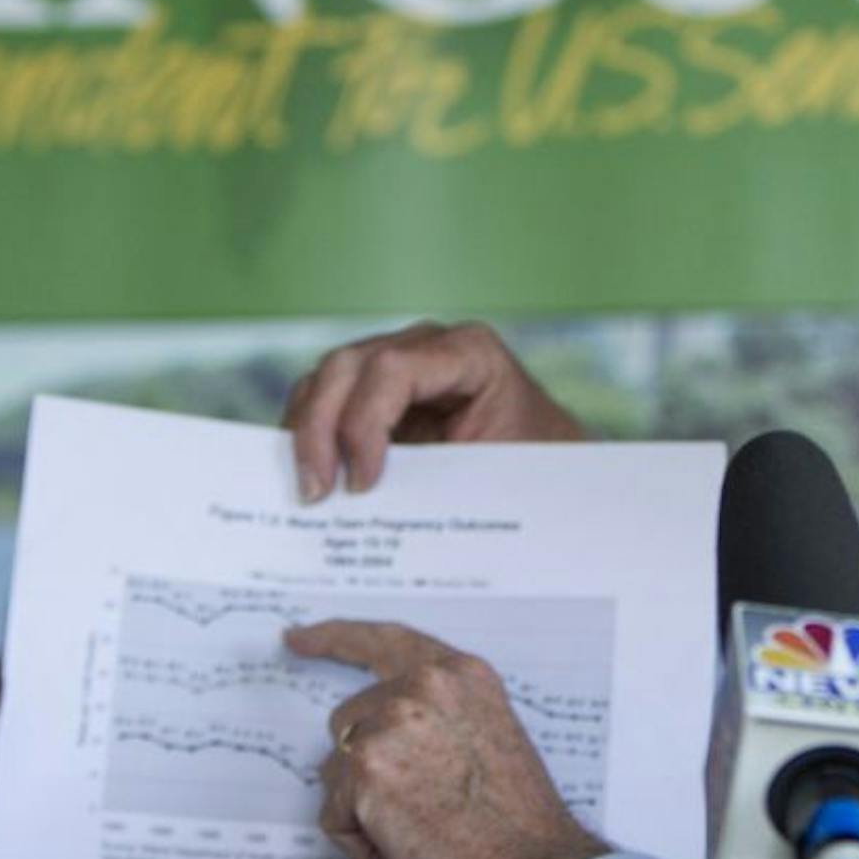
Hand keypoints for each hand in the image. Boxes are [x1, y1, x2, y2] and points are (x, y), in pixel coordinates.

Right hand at [283, 321, 585, 501]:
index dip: (364, 423)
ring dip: (306, 433)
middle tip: (316, 495)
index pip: (393, 369)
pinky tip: (311, 478)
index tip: (363, 485)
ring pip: (326, 379)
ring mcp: (398, 360)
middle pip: (347, 367)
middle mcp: (427, 344)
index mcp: (469, 352)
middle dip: (320, 429)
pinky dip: (311, 436)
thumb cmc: (532, 468)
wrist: (552, 463)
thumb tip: (373, 514)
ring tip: (310, 494)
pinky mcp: (377, 390)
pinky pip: (327, 400)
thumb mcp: (494, 472)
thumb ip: (437, 480)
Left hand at [285, 619, 608, 858]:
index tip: (298, 639)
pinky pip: (334, 816)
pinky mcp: (365, 772)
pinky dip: (361, 843)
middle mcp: (422, 687)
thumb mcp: (488, 735)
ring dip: (366, 809)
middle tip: (422, 809)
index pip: (384, 641)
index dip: (335, 639)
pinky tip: (409, 849)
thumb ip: (436, 715)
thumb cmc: (518, 823)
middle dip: (367, 769)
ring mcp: (390, 725)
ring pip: (335, 772)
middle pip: (348, 722)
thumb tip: (381, 733)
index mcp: (459, 674)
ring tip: (425, 830)